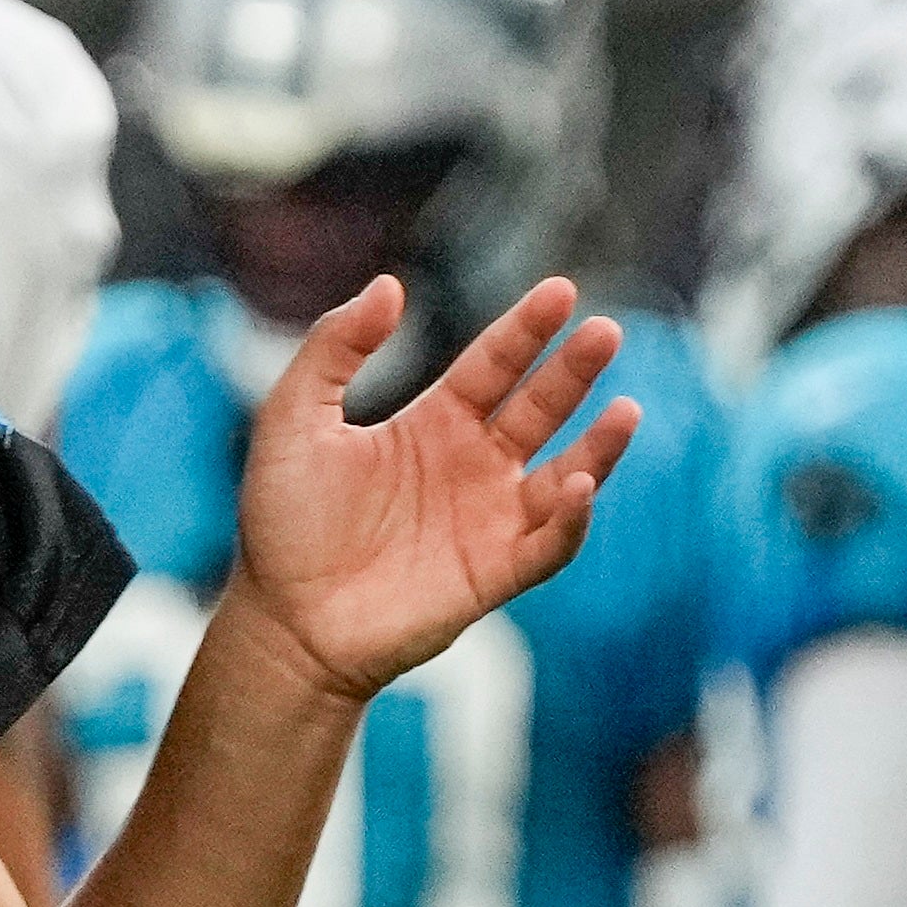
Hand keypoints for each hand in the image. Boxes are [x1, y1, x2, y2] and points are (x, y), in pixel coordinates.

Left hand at [228, 276, 635, 700]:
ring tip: (624, 410)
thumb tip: (390, 285)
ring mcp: (488, 520)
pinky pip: (548, 545)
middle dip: (574, 371)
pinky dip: (570, 519)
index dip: (527, 330)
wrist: (282, 621)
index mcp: (432, 425)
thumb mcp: (292, 419)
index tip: (561, 292)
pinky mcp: (492, 574)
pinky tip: (574, 485)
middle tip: (605, 331)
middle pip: (540, 408)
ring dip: (598, 447)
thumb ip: (333, 348)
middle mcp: (471, 466)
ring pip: (564, 475)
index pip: (494, 365)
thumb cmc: (282, 522)